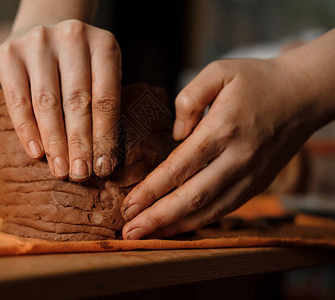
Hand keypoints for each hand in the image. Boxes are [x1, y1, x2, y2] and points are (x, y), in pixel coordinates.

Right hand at [0, 19, 120, 180]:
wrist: (43, 31)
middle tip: (80, 174)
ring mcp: (38, 41)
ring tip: (60, 169)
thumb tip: (105, 159)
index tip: (104, 167)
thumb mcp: (99, 74)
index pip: (106, 98)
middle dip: (79, 143)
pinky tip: (36, 152)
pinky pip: (18, 100)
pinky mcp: (9, 52)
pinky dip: (27, 129)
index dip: (105, 136)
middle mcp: (72, 37)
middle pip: (77, 102)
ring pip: (47, 103)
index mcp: (104, 45)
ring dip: (54, 142)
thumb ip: (102, 104)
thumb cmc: (77, 65)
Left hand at [120, 57, 323, 239]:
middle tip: (130, 232)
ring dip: (177, 226)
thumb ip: (189, 98)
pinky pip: (226, 208)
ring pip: (210, 209)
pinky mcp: (258, 183)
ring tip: (148, 237)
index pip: (179, 167)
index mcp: (223, 129)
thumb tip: (176, 134)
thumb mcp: (219, 71)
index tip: (128, 204)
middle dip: (158, 218)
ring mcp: (250, 175)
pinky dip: (201, 221)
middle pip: (192, 196)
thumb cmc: (256, 80)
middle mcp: (238, 158)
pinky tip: (179, 226)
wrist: (303, 94)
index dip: (151, 189)